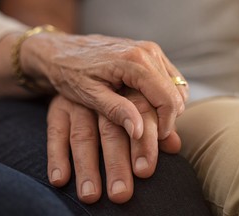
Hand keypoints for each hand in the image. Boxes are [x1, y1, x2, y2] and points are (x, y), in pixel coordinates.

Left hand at [23, 33, 187, 140]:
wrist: (61, 50)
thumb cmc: (71, 72)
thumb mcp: (90, 95)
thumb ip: (117, 111)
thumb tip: (139, 131)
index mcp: (135, 61)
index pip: (168, 99)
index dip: (166, 125)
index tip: (156, 141)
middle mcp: (148, 52)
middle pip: (176, 94)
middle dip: (168, 118)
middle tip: (150, 134)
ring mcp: (150, 51)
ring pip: (176, 87)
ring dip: (167, 108)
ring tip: (147, 121)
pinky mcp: (149, 54)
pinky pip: (169, 79)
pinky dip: (164, 96)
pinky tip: (147, 106)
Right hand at [47, 92, 180, 203]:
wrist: (85, 69)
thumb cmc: (120, 88)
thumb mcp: (139, 99)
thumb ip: (155, 122)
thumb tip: (175, 146)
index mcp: (128, 88)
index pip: (140, 115)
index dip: (145, 144)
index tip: (145, 171)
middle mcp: (103, 93)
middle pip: (111, 131)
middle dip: (117, 163)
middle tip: (121, 194)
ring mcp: (78, 101)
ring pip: (83, 135)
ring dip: (86, 167)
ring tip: (90, 195)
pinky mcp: (58, 106)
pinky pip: (55, 132)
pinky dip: (57, 156)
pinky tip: (60, 179)